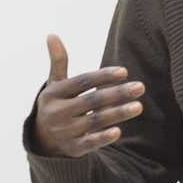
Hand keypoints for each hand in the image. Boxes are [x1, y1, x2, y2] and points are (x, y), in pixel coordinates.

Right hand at [32, 34, 145, 157]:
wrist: (42, 140)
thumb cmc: (56, 104)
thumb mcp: (54, 84)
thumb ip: (59, 61)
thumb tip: (52, 34)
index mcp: (54, 93)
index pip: (82, 82)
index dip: (103, 76)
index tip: (124, 72)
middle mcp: (58, 112)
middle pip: (92, 101)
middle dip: (117, 94)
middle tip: (140, 87)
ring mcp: (65, 131)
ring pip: (95, 121)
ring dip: (118, 113)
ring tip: (139, 106)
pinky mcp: (73, 148)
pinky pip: (90, 142)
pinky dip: (103, 137)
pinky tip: (119, 131)